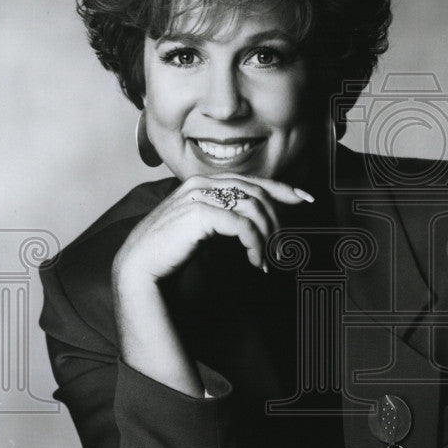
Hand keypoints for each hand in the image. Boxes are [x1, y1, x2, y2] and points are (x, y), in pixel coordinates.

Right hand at [113, 174, 313, 285]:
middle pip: (257, 193)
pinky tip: (254, 261)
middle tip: (279, 250)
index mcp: (204, 183)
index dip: (283, 188)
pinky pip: (243, 225)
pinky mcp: (200, 213)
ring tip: (264, 261)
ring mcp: (200, 196)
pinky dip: (255, 245)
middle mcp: (202, 184)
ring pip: (253, 208)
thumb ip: (225, 217)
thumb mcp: (204, 229)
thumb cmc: (171, 251)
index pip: (251, 180)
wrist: (141, 268)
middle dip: (276, 221)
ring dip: (266, 237)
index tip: (306, 198)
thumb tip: (257, 219)